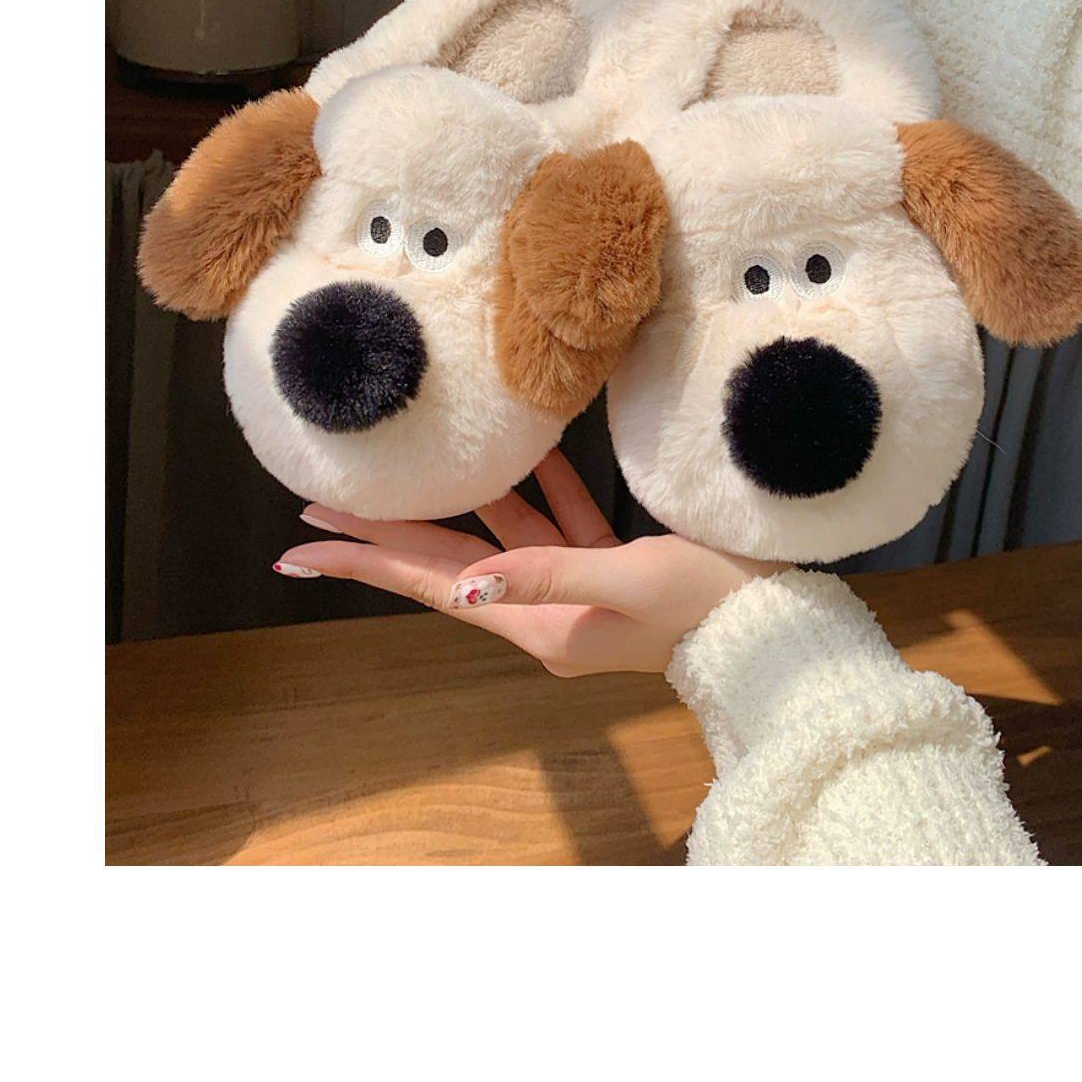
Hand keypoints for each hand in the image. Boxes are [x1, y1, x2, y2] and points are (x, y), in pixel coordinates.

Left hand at [273, 449, 780, 677]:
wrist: (782, 629)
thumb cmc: (711, 605)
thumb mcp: (628, 581)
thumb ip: (546, 574)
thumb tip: (464, 588)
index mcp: (538, 626)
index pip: (428, 584)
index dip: (363, 561)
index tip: (299, 547)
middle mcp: (545, 612)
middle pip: (444, 563)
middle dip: (382, 532)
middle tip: (314, 505)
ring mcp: (578, 590)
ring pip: (498, 538)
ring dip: (451, 505)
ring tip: (393, 476)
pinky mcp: (612, 568)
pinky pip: (560, 524)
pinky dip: (541, 488)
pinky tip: (522, 452)